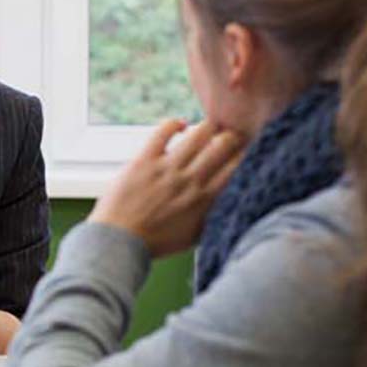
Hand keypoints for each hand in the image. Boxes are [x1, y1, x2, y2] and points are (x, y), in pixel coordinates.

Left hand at [89, 119, 243, 257]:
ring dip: (207, 127)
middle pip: (222, 145)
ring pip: (198, 134)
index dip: (244, 155)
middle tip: (229, 135)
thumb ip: (214, 216)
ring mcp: (167, 169)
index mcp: (205, 200)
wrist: (120, 242)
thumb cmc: (156, 242)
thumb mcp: (195, 236)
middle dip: (231, 136)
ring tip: (209, 127)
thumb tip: (230, 202)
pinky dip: (175, 123)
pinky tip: (180, 126)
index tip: (245, 151)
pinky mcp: (144, 160)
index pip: (236, 168)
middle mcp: (190, 181)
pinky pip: (164, 131)